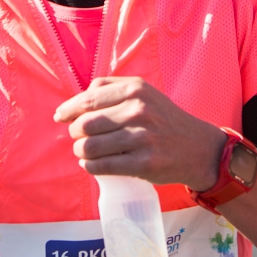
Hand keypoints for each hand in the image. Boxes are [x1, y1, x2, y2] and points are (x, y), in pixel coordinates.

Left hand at [53, 77, 225, 190]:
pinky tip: (91, 164)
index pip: (88, 100)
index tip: (60, 117)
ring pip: (90, 147)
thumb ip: (109, 89)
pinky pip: (102, 166)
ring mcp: (142, 138)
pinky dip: (90, 167)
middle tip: (78, 138)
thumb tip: (72, 106)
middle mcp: (139, 110)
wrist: (197, 147)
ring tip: (84, 152)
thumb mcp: (143, 92)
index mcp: (136, 89)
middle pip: (86, 124)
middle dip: (75, 133)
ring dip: (80, 152)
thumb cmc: (162, 119)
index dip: (69, 110)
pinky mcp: (144, 163)